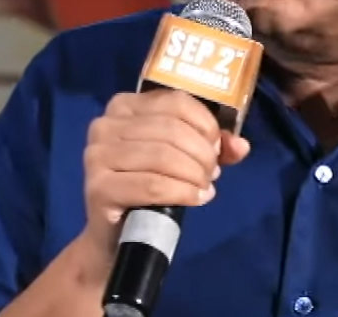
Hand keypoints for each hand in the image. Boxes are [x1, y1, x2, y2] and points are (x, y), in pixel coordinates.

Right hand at [81, 89, 250, 253]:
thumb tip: (241, 146)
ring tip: (204, 188)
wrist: (114, 235)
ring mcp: (96, 155)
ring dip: (194, 175)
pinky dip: (182, 193)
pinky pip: (153, 185)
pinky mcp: (98, 187)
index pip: (176, 102)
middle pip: (172, 130)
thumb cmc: (149, 188)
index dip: (206, 125)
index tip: (217, 149)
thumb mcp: (183, 158)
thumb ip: (213, 147)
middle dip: (202, 155)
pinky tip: (195, 199)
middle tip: (211, 175)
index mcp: (124, 106)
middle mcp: (105, 124)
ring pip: (163, 157)